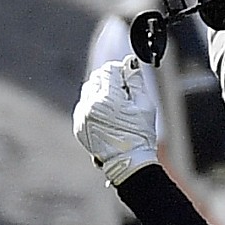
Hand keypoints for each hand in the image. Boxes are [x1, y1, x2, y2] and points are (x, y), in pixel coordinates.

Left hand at [72, 57, 157, 184]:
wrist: (128, 163)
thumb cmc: (140, 135)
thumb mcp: (145, 104)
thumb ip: (135, 80)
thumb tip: (130, 62)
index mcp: (108, 99)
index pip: (108, 70)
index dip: (120, 71)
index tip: (128, 79)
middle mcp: (91, 106)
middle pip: (96, 77)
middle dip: (109, 81)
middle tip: (123, 94)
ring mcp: (82, 117)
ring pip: (88, 91)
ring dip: (100, 92)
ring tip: (115, 107)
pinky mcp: (78, 126)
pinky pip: (83, 106)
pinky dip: (93, 106)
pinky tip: (106, 117)